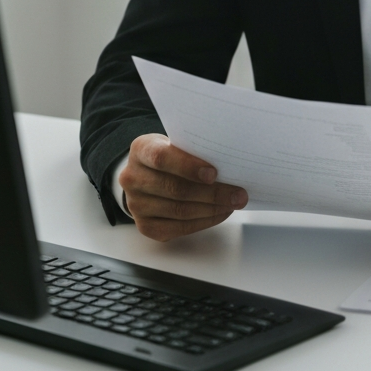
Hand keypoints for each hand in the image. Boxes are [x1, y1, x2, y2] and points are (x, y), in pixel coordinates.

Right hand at [119, 133, 247, 241]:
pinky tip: (219, 213)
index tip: (214, 173)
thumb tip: (229, 164)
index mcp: (141, 150)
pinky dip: (204, 221)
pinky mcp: (145, 226)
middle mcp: (132, 177)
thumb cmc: (170, 155)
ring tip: (233, 203)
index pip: (162, 158)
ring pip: (179, 211)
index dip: (188, 166)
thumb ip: (193, 150)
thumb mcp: (176, 143)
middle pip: (175, 189)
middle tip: (238, 194)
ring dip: (212, 209)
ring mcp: (136, 204)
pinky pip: (178, 228)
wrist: (147, 174)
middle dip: (212, 193)